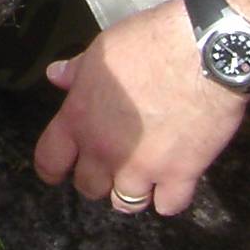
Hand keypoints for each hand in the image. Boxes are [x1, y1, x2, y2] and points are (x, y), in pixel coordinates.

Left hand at [31, 0, 246, 216]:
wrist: (201, 52)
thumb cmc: (147, 43)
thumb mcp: (102, 50)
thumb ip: (77, 71)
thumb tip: (55, 76)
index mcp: (79, 119)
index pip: (49, 160)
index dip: (52, 169)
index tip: (59, 171)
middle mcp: (104, 150)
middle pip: (88, 187)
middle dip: (97, 179)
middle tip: (111, 165)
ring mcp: (142, 167)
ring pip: (126, 203)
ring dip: (132, 191)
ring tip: (143, 177)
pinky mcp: (180, 175)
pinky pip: (168, 205)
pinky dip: (170, 198)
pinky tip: (174, 182)